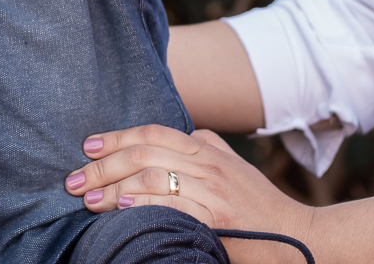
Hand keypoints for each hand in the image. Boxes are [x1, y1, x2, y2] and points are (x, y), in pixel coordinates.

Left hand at [64, 125, 313, 262]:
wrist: (300, 241)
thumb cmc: (260, 206)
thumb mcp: (234, 167)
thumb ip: (206, 147)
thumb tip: (180, 133)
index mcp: (208, 150)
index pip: (153, 132)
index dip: (117, 137)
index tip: (87, 147)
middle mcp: (209, 165)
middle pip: (144, 153)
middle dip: (102, 166)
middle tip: (73, 180)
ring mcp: (214, 192)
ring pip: (152, 177)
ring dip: (112, 188)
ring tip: (88, 200)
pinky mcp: (219, 220)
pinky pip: (174, 206)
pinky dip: (144, 204)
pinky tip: (123, 207)